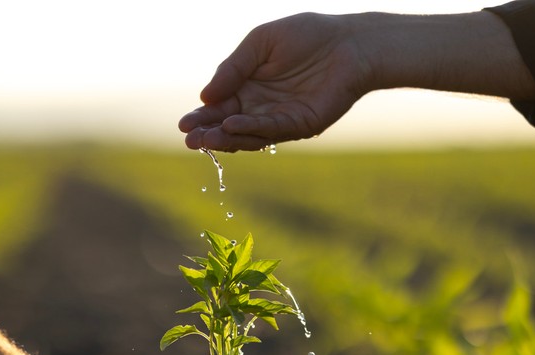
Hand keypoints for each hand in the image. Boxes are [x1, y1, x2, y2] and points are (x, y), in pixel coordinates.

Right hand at [179, 13, 371, 151]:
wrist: (351, 42)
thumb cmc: (307, 36)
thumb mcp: (260, 43)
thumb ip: (233, 68)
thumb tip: (205, 96)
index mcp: (248, 88)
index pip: (219, 107)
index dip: (201, 117)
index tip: (183, 124)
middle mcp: (261, 108)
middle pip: (228, 126)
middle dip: (207, 133)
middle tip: (188, 139)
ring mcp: (280, 119)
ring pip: (247, 134)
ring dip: (224, 138)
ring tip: (203, 138)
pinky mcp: (300, 125)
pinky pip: (271, 130)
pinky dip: (250, 129)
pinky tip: (231, 126)